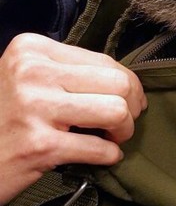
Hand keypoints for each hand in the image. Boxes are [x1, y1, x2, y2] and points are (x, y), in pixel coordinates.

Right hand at [0, 33, 146, 205]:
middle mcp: (31, 73)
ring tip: (113, 137)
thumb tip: (129, 83)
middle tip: (124, 121)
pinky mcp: (38, 145)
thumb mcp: (31, 78)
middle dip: (132, 106)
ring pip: (116, 111)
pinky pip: (99, 148)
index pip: (104, 60)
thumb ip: (73, 72)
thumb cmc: (8, 116)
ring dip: (124, 130)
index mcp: (32, 50)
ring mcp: (34, 108)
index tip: (130, 99)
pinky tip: (104, 155)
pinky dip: (109, 155)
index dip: (128, 83)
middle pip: (117, 83)